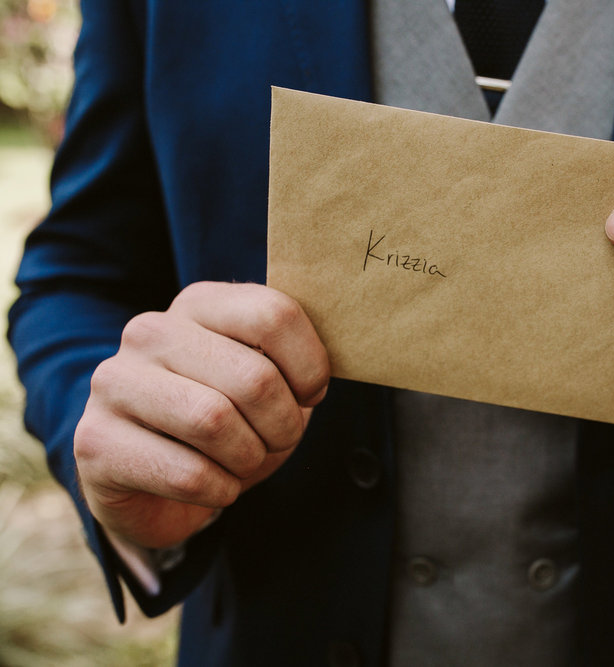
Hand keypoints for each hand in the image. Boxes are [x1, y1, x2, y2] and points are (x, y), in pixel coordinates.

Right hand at [74, 282, 329, 548]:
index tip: (310, 395)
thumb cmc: (228, 422)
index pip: (274, 316)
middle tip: (278, 440)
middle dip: (283, 425)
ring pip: (215, 423)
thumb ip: (295, 360)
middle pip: (253, 378)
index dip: (310, 368)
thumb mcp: (268, 380)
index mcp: (199, 304)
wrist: (156, 483)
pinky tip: (213, 486)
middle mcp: (150, 332)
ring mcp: (114, 384)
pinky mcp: (95, 442)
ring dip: (249, 458)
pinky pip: (188, 474)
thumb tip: (325, 371)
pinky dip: (219, 491)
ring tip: (244, 461)